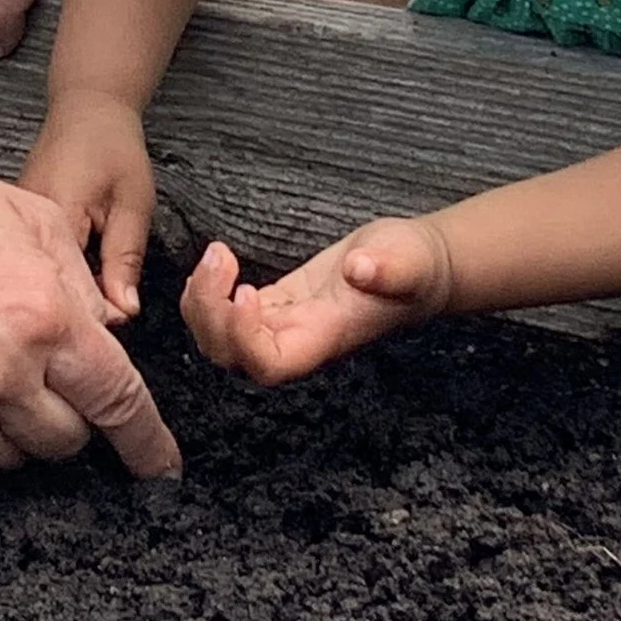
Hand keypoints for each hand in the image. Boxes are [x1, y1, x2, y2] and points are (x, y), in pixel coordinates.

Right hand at [0, 113, 177, 477]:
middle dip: (71, 417)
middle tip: (50, 376)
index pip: (117, 403)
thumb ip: (78, 284)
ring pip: (9, 455)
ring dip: (16, 426)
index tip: (160, 465)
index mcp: (43, 320)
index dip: (147, 444)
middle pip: (65, 441)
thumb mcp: (28, 218)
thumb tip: (106, 334)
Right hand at [21, 91, 156, 325]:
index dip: (96, 311)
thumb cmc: (111, 145)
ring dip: (63, 289)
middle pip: (45, 287)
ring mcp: (10, 227)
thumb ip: (126, 258)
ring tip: (91, 282)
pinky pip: (32, 262)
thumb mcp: (132, 203)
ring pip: (37, 278)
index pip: (66, 287)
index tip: (123, 314)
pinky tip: (72, 268)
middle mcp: (20, 224)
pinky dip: (53, 271)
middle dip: (78, 305)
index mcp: (52, 216)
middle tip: (113, 299)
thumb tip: (125, 310)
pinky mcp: (10, 227)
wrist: (85, 110)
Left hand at [181, 215, 456, 387]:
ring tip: (216, 255)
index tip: (246, 292)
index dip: (245, 339)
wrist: (417, 265)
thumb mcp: (410, 261)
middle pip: (234, 356)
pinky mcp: (277, 304)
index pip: (270, 365)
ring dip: (203, 303)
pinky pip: (229, 315)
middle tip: (219, 257)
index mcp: (324, 339)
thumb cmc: (416, 267)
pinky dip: (209, 294)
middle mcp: (298, 340)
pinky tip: (215, 263)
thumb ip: (391, 269)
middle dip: (211, 315)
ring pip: (222, 339)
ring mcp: (284, 324)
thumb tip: (362, 269)